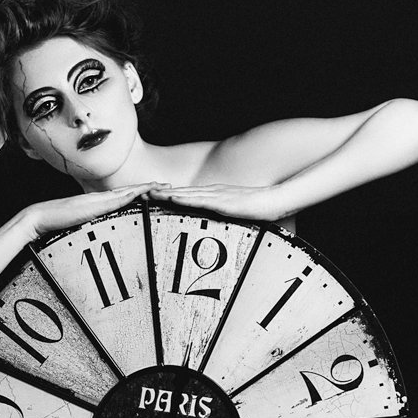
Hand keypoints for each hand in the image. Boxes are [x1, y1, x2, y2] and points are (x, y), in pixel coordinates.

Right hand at [26, 183, 169, 239]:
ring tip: (161, 186)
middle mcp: (100, 197)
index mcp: (97, 202)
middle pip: (129, 190)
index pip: (123, 195)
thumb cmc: (56, 222)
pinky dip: (131, 194)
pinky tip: (142, 194)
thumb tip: (100, 231)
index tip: (155, 189)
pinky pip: (117, 198)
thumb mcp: (79, 223)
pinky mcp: (94, 205)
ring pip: (126, 191)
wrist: (41, 217)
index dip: (140, 191)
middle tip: (167, 184)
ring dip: (144, 188)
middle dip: (148, 187)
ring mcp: (97, 199)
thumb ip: (90, 223)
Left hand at [145, 182, 290, 224]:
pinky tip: (171, 198)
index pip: (188, 194)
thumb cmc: (260, 208)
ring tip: (150, 194)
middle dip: (162, 192)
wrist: (275, 201)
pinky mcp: (222, 201)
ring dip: (166, 194)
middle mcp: (213, 191)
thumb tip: (221, 226)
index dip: (170, 194)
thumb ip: (229, 216)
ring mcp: (216, 195)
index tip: (154, 195)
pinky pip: (198, 200)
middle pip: (182, 192)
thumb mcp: (239, 212)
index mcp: (216, 194)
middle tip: (142, 191)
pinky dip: (183, 199)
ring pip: (186, 194)